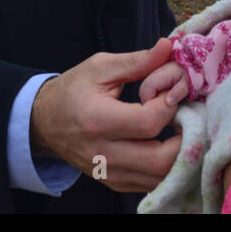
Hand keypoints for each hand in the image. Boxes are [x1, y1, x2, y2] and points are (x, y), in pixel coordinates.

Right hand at [29, 38, 182, 191]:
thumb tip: (168, 47)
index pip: (148, 123)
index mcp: (97, 120)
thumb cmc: (73, 90)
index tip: (170, 91)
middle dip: (184, 138)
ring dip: (179, 155)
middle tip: (186, 116)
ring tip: (179, 130)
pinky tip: (166, 144)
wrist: (44, 123)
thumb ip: (137, 61)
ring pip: (159, 177)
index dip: (169, 105)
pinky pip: (150, 184)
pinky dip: (166, 167)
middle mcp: (102, 154)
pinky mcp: (114, 183)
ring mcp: (108, 173)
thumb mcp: (100, 67)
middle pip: (160, 160)